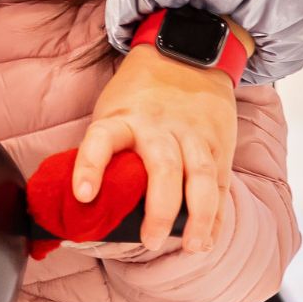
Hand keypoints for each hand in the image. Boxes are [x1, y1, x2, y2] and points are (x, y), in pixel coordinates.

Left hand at [71, 46, 237, 255]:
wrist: (187, 55)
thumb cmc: (139, 95)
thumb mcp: (114, 110)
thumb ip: (108, 149)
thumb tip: (86, 202)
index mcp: (124, 118)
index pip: (102, 140)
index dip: (90, 166)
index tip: (83, 195)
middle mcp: (159, 127)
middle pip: (163, 168)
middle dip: (159, 209)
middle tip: (150, 240)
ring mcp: (193, 135)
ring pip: (201, 176)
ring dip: (198, 216)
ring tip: (191, 246)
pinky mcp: (218, 143)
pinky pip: (219, 183)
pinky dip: (216, 215)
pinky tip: (207, 238)